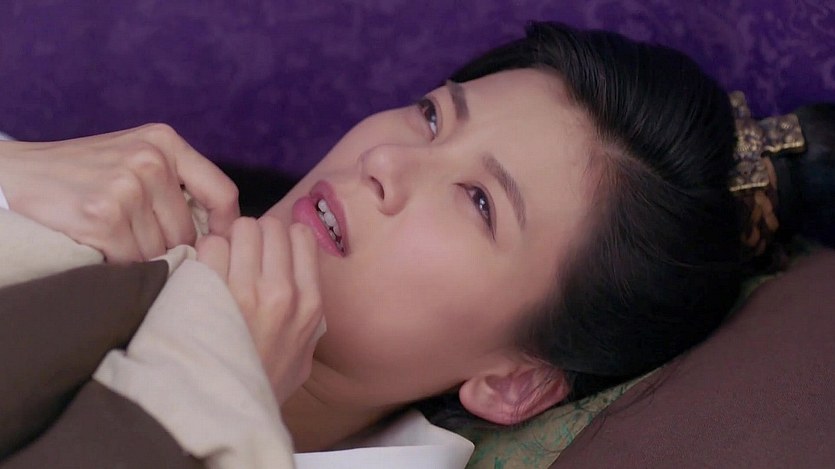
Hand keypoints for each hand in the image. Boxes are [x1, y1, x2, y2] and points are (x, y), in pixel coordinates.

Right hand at [0, 123, 239, 262]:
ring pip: (160, 250)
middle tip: (135, 238)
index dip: (225, 228)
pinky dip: (117, 263)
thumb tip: (223, 232)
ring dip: (139, 256)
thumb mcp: (134, 158)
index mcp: (164, 142)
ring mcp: (127, 186)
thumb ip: (176, 184)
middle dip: (168, 246)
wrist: (13, 176)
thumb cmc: (81, 174)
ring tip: (111, 236)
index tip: (218, 246)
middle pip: (190, 232)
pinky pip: (132, 261)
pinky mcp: (103, 215)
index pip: (223, 193)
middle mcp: (150, 159)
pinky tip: (97, 244)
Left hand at [196, 217, 323, 403]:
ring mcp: (245, 291)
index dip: (282, 238)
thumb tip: (299, 272)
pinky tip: (204, 274)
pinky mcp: (210, 293)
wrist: (230, 410)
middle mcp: (282, 292)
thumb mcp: (305, 351)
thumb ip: (306, 311)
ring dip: (229, 242)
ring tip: (222, 265)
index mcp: (309, 302)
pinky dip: (205, 253)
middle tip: (242, 257)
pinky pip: (209, 245)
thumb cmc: (266, 380)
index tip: (270, 252)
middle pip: (268, 225)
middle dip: (254, 236)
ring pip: (239, 229)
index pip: (301, 235)